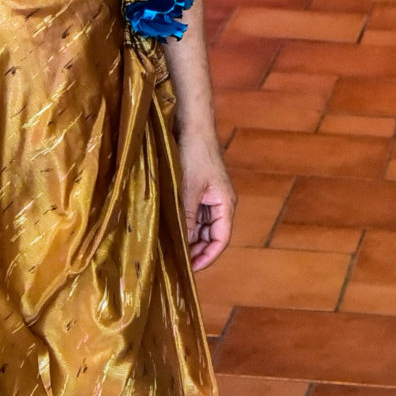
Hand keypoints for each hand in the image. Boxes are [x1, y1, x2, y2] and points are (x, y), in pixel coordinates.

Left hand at [178, 131, 234, 270]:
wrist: (192, 125)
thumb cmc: (195, 154)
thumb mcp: (188, 189)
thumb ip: (187, 218)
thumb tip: (184, 244)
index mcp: (225, 205)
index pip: (221, 240)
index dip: (208, 257)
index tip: (191, 269)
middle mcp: (219, 204)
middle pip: (211, 236)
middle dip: (197, 250)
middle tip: (177, 263)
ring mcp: (208, 197)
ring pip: (201, 227)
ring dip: (189, 238)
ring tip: (171, 249)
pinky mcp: (197, 190)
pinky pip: (193, 215)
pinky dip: (184, 224)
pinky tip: (170, 230)